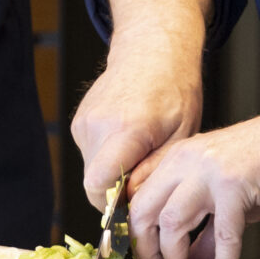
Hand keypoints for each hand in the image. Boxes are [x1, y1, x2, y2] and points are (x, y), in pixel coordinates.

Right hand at [72, 38, 202, 204]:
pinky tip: (128, 141)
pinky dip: (106, 158)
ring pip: (91, 171)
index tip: (136, 206)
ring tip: (139, 154)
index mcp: (127, 129)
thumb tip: (133, 202)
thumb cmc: (174, 92)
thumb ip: (154, 171)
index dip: (114, 205)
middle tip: (145, 181)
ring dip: (112, 175)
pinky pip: (90, 155)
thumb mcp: (180, 135)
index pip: (99, 184)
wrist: (152, 52)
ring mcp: (84, 122)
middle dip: (117, 192)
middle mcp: (98, 125)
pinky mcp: (79, 122)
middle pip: (94, 183)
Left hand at [125, 98, 259, 258]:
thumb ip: (204, 227)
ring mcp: (208, 171)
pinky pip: (221, 235)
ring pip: (171, 223)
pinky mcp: (235, 185)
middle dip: (146, 253)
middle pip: (143, 212)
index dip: (135, 235)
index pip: (137, 198)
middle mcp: (185, 160)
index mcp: (178, 157)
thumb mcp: (228, 194)